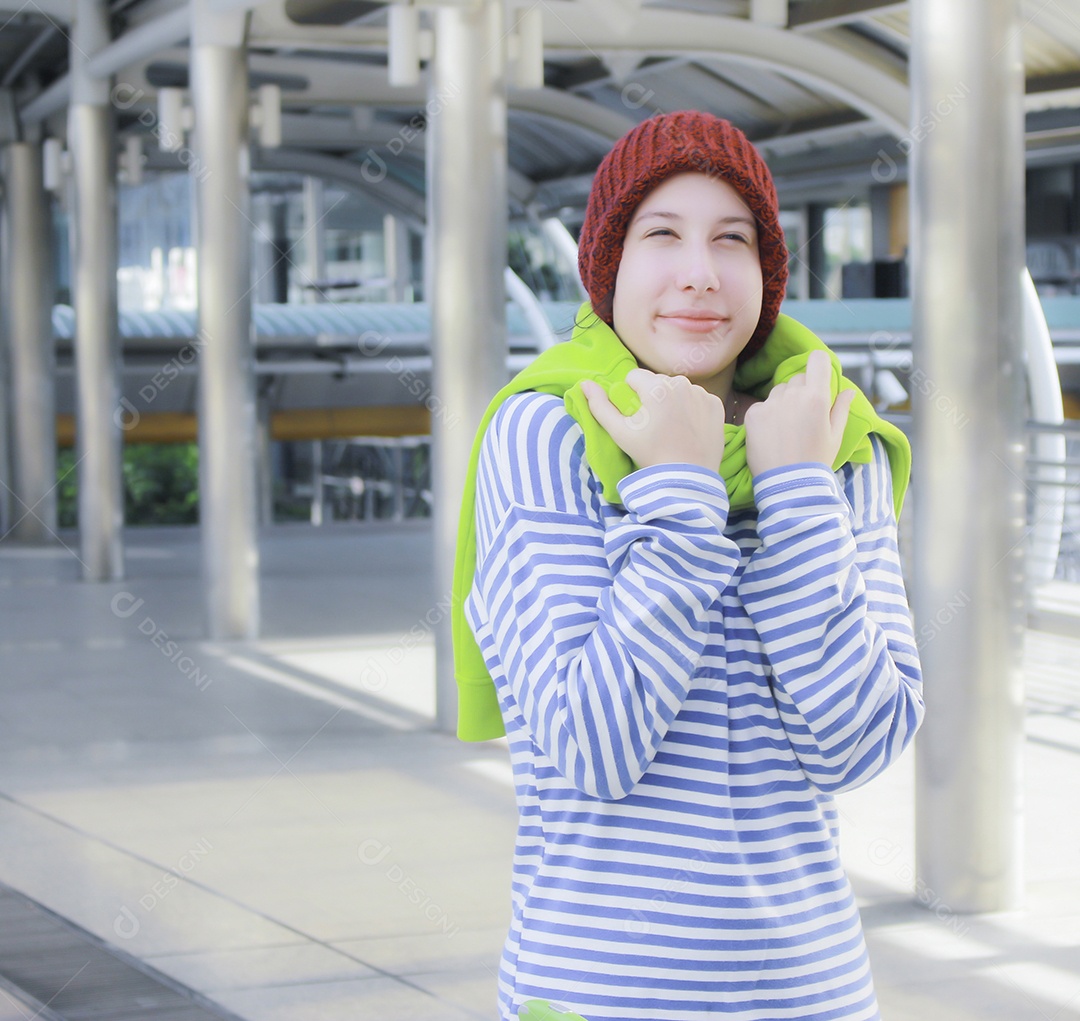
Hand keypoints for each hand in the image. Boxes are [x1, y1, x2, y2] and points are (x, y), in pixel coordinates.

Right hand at [581, 368, 726, 470]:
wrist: (687, 480)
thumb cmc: (650, 455)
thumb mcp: (620, 433)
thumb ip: (600, 406)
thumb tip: (585, 384)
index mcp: (656, 387)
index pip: (635, 376)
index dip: (630, 395)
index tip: (636, 417)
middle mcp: (681, 383)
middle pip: (657, 382)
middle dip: (653, 397)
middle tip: (654, 425)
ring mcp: (702, 393)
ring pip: (678, 389)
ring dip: (673, 401)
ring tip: (672, 427)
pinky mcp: (716, 405)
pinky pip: (698, 399)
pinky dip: (692, 409)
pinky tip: (689, 428)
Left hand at [743, 349, 855, 476]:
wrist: (788, 485)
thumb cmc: (816, 461)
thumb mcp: (835, 436)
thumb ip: (841, 409)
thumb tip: (849, 391)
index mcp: (817, 397)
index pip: (817, 359)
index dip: (819, 366)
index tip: (819, 378)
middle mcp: (793, 395)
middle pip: (798, 379)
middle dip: (802, 391)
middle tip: (804, 417)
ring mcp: (770, 404)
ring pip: (779, 391)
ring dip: (783, 402)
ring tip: (787, 429)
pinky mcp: (753, 414)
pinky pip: (762, 405)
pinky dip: (766, 415)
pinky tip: (772, 435)